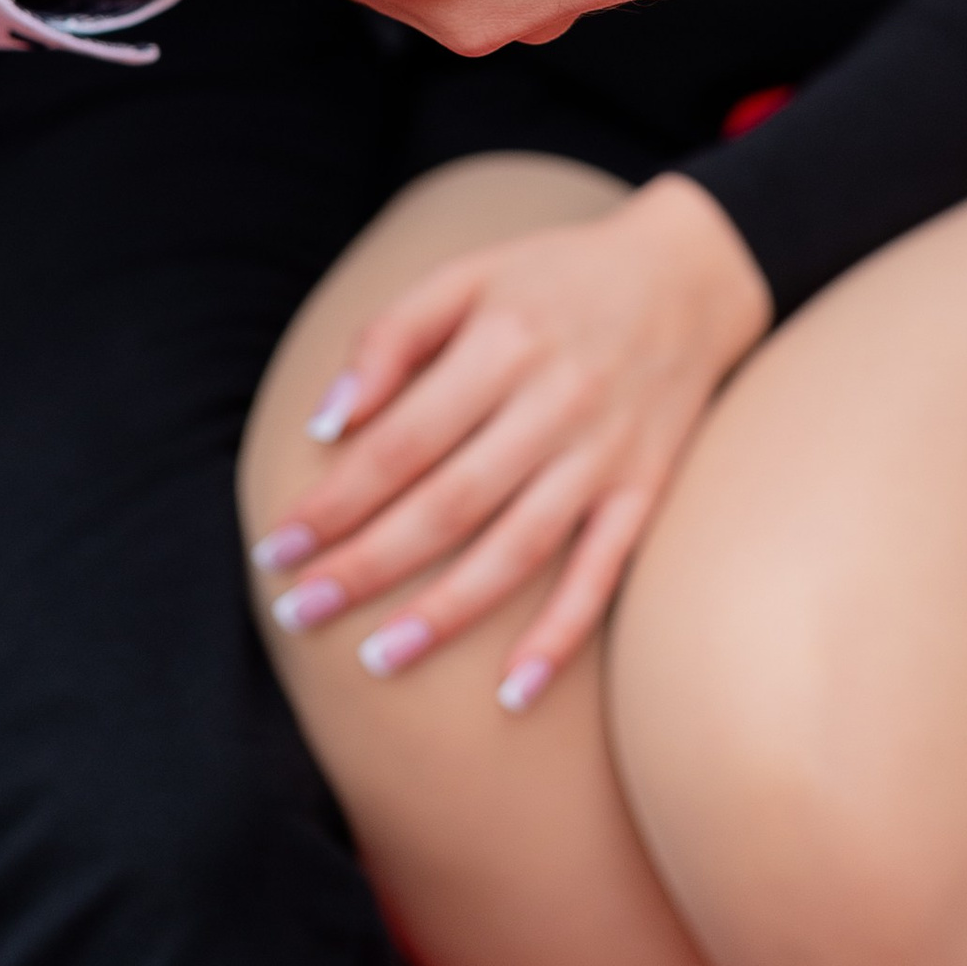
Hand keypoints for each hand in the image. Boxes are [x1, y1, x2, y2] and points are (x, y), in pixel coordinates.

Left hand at [254, 174, 772, 704]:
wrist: (689, 274)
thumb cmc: (556, 278)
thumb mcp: (468, 276)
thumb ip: (391, 337)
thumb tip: (327, 422)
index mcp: (502, 342)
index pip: (400, 440)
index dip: (334, 499)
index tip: (277, 547)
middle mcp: (555, 401)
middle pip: (447, 503)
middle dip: (366, 564)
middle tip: (297, 612)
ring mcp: (605, 453)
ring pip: (516, 548)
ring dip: (445, 612)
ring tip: (376, 659)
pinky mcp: (645, 490)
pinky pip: (604, 574)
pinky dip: (562, 634)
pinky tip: (514, 691)